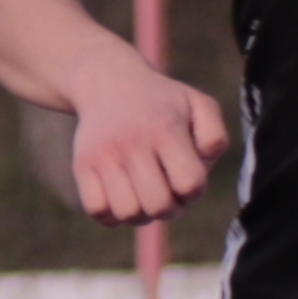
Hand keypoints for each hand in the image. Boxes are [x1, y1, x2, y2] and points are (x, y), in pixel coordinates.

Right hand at [67, 51, 233, 222]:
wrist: (108, 82)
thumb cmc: (162, 103)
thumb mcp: (197, 104)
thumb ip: (215, 135)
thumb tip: (205, 160)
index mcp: (166, 129)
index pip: (190, 184)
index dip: (195, 191)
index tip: (188, 178)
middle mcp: (133, 143)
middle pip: (158, 206)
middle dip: (170, 208)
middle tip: (168, 193)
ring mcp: (104, 155)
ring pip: (127, 213)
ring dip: (142, 214)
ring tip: (145, 196)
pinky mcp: (82, 165)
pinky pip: (98, 212)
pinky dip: (112, 215)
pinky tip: (122, 198)